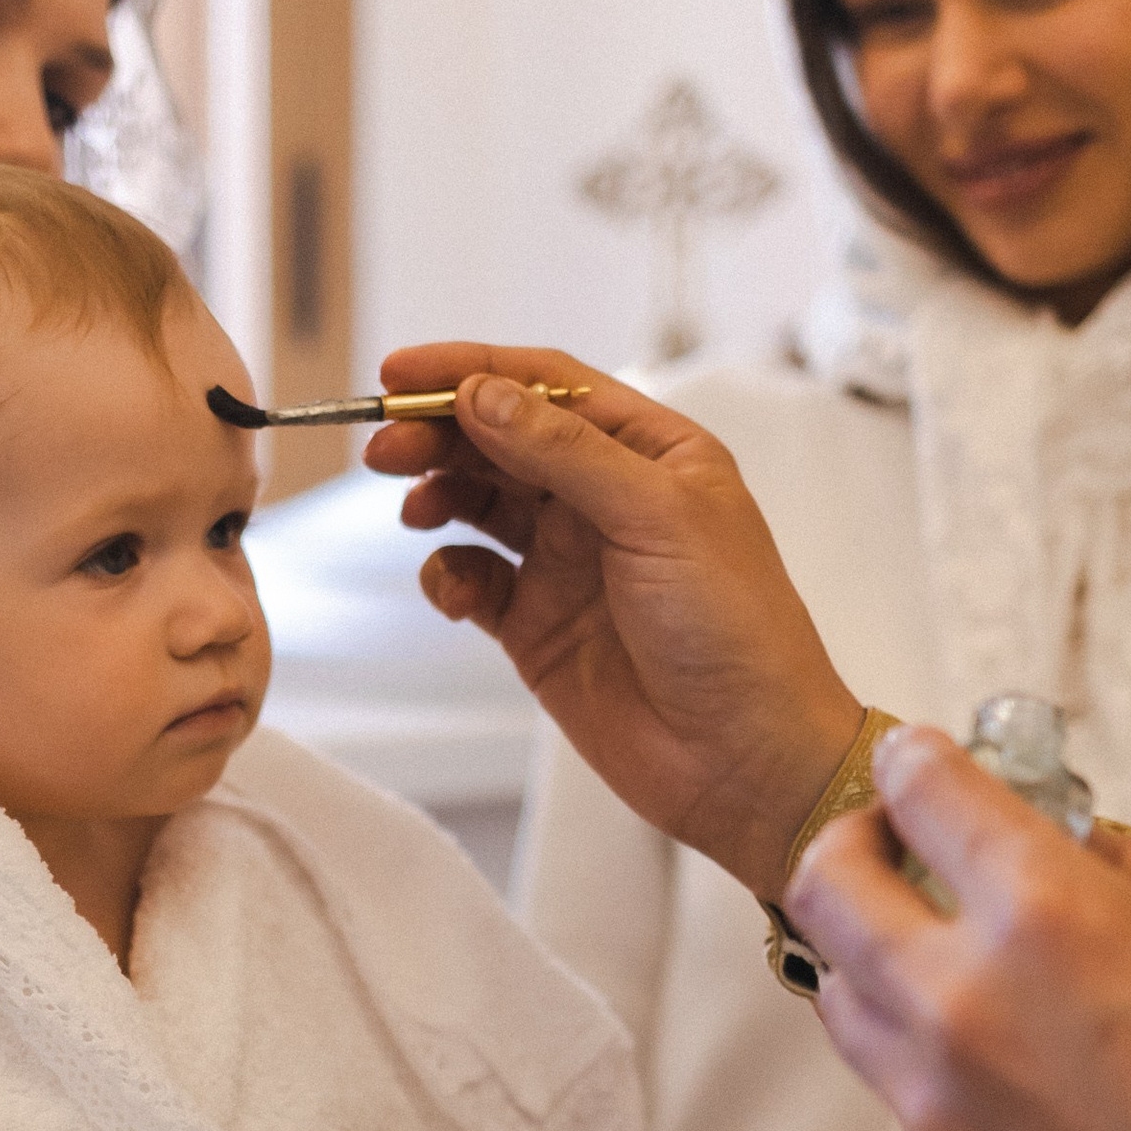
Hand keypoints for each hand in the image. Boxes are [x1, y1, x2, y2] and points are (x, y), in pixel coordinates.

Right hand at [366, 347, 865, 897]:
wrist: (744, 760)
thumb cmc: (736, 631)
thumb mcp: (657, 517)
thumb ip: (564, 451)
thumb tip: (482, 394)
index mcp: (652, 452)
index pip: (547, 386)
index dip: (471, 370)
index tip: (400, 376)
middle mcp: (606, 498)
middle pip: (502, 438)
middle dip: (440, 434)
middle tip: (386, 445)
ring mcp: (569, 561)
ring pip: (480, 502)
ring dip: (437, 494)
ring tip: (412, 508)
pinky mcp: (538, 624)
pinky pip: (473, 579)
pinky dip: (448, 575)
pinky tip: (452, 589)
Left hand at [787, 726, 1130, 1130]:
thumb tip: (1079, 840)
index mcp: (1048, 916)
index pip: (923, 793)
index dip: (915, 763)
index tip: (919, 762)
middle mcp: (961, 1002)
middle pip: (826, 886)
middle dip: (852, 845)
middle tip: (891, 845)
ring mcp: (934, 1104)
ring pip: (842, 998)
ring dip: (873, 957)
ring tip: (939, 956)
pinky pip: (897, 1097)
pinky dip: (930, 1064)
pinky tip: (1004, 1072)